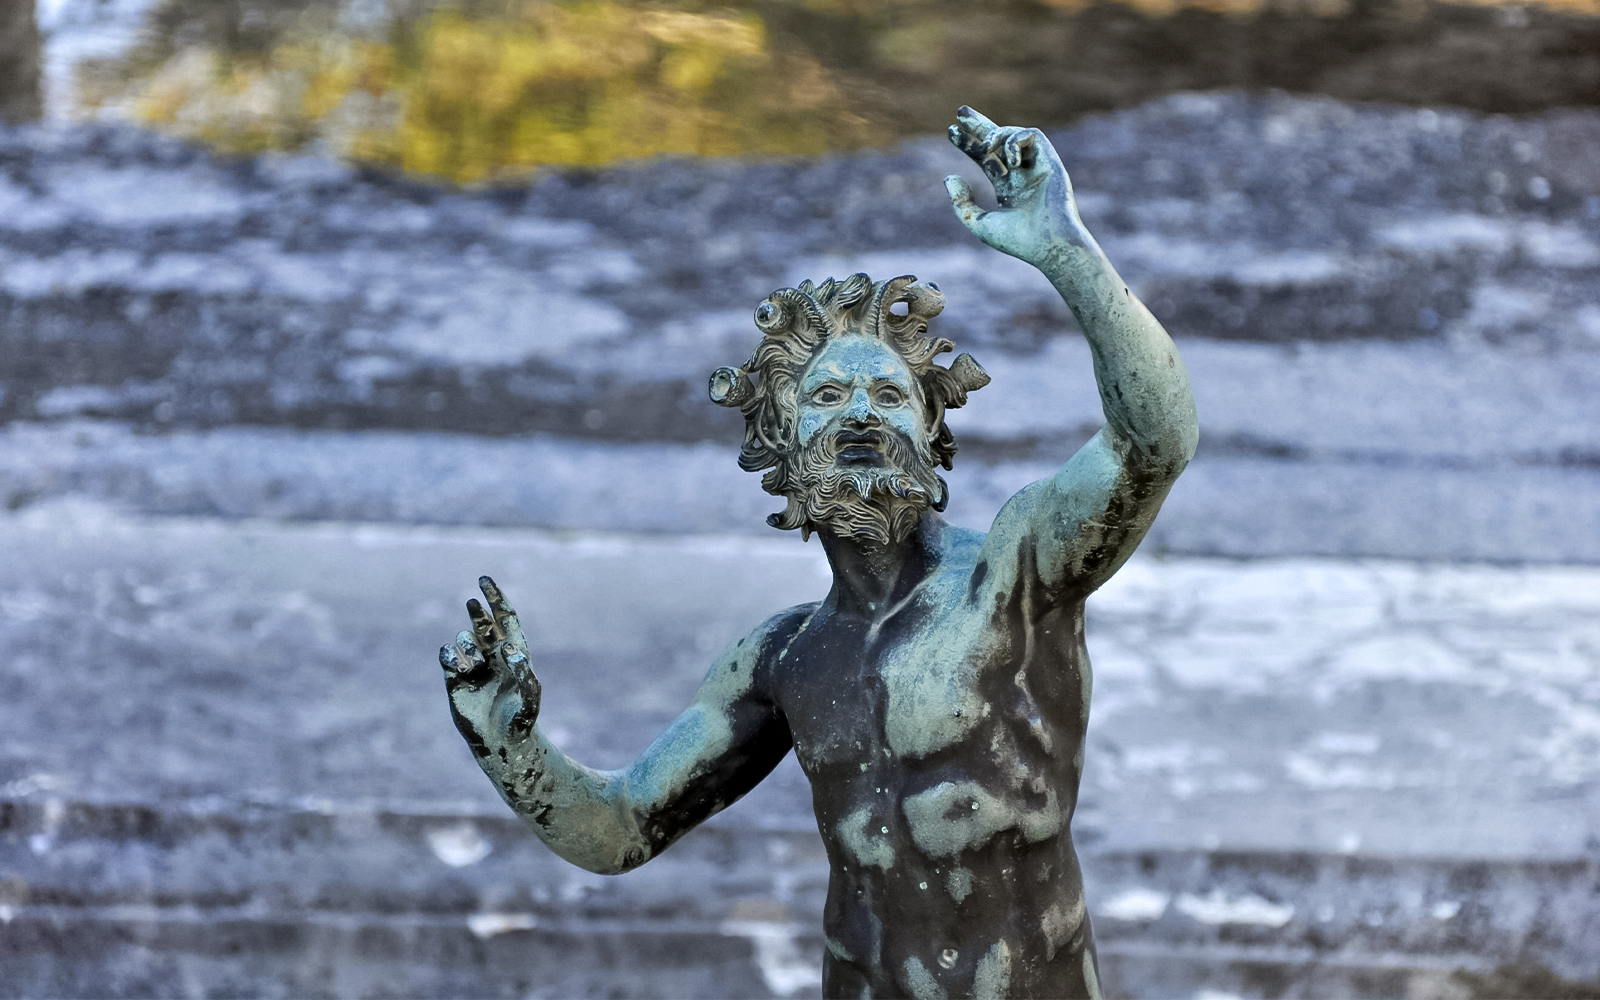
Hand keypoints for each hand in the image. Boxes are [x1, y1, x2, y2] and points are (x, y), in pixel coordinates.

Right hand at [439, 576, 540, 761]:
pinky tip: (457, 664)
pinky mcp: (456, 681)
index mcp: (514, 652)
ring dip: (468, 648)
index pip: (505, 618)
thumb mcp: (529, 694)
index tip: (484, 579)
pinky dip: (449, 656)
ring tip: (475, 668)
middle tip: (473, 602)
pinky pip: (447, 658)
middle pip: (482, 624)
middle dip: (478, 611)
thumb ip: (522, 669)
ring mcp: (474, 667)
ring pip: (465, 641)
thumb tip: (508, 647)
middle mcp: (493, 656)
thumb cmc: (521, 718)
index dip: (495, 598)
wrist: (502, 742)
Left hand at [944, 106, 1090, 266]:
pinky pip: (1031, 136)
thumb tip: (949, 177)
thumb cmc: (1018, 241)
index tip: (951, 131)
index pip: (986, 159)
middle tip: (960, 111)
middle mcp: (1023, 175)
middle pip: (999, 142)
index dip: (969, 145)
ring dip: (995, 136)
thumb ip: (962, 203)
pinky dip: (1015, 142)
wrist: (1049, 244)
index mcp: (1009, 189)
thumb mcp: (980, 223)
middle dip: (979, 125)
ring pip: (1014, 135)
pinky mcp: (1050, 160)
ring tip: (985, 149)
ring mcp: (1037, 166)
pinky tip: (1009, 161)